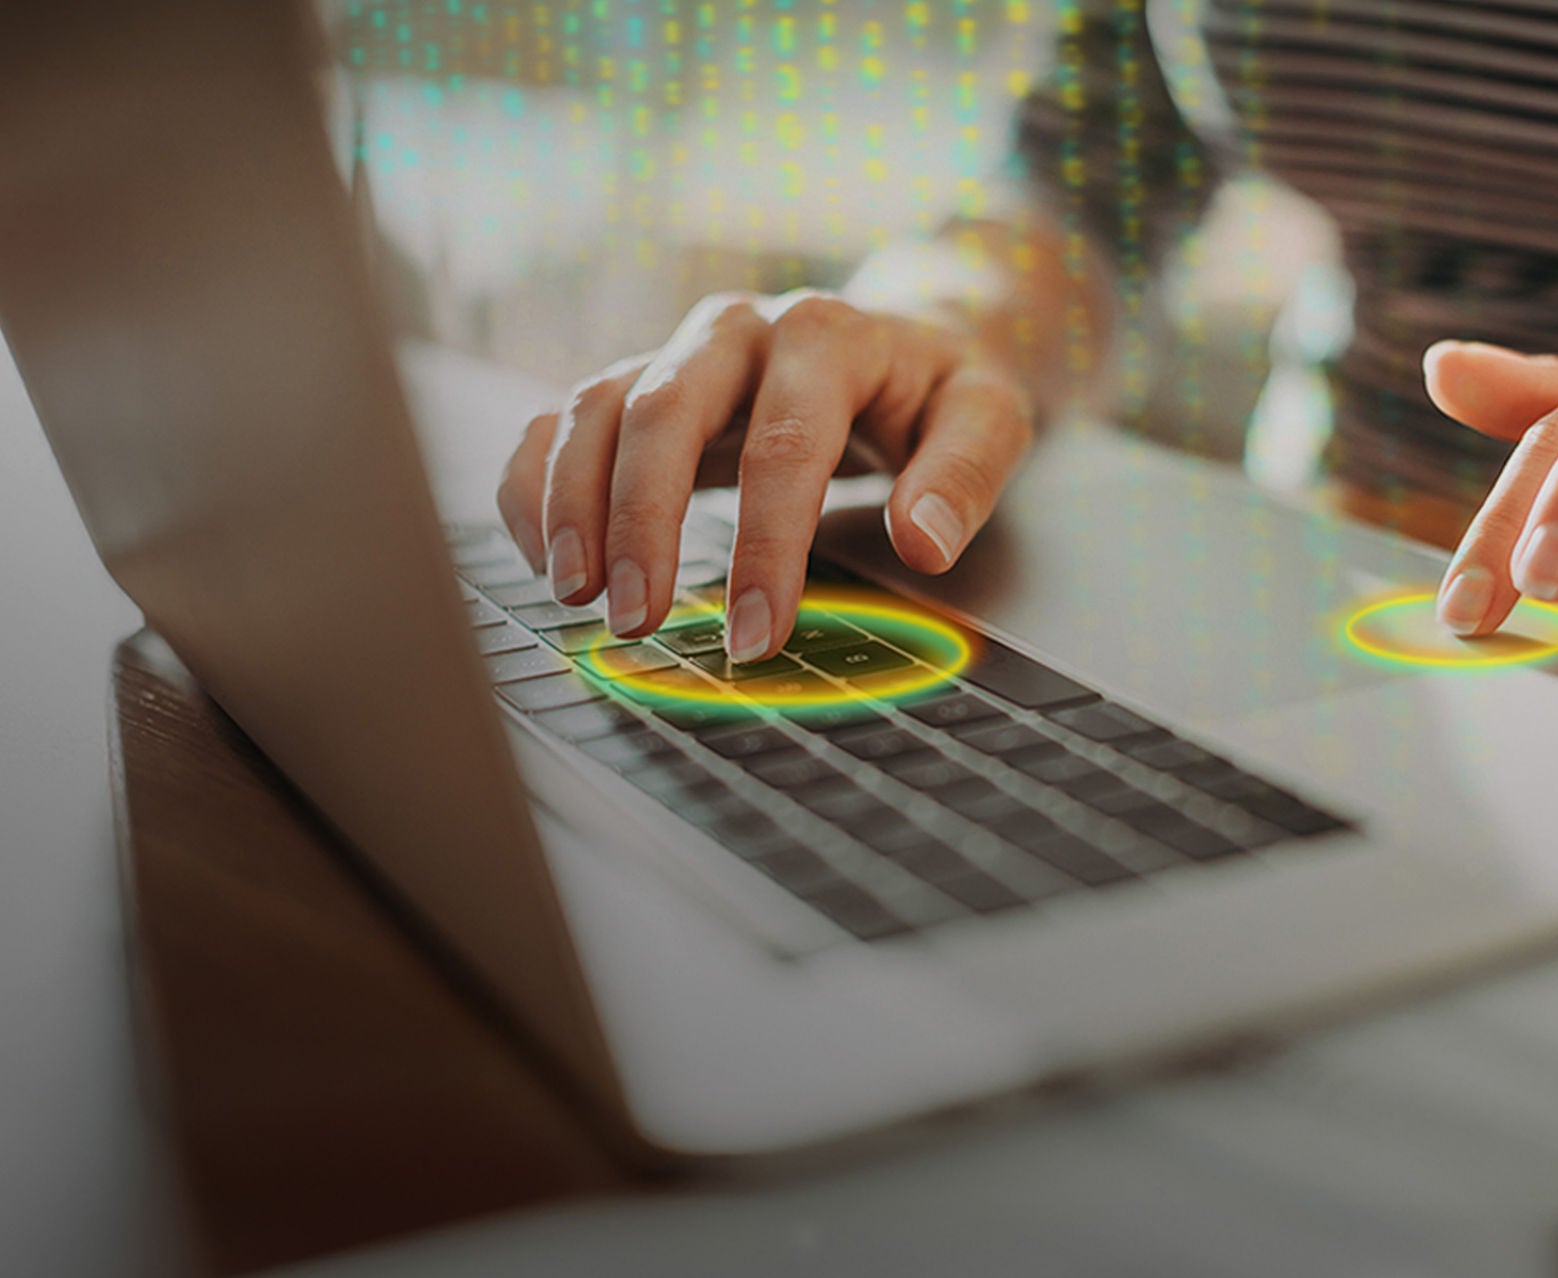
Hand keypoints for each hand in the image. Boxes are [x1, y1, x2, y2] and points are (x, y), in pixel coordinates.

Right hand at [496, 289, 1034, 655]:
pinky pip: (561, 421)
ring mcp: (677, 352)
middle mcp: (736, 330)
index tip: (755, 636)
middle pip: (662, 411)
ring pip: (595, 409)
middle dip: (641, 522)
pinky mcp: (639, 382)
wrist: (903, 337)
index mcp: (825, 335)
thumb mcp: (988, 417)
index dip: (764, 547)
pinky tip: (545, 557)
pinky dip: (537, 484)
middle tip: (636, 619)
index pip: (784, 445)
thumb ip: (963, 476)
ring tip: (577, 597)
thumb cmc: (938, 390)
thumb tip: (924, 544)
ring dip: (573, 505)